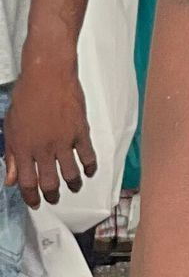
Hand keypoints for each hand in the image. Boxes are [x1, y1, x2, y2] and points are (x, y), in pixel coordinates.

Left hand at [5, 50, 95, 205]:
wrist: (48, 75)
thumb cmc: (28, 94)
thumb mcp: (11, 127)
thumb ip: (11, 155)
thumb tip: (11, 177)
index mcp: (24, 148)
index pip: (27, 183)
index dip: (30, 197)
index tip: (34, 202)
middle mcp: (43, 148)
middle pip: (50, 183)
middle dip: (52, 195)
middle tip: (54, 197)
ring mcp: (64, 142)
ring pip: (70, 175)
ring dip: (72, 185)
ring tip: (73, 187)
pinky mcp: (80, 133)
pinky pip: (88, 157)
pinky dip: (90, 167)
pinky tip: (89, 170)